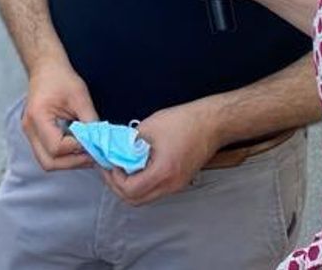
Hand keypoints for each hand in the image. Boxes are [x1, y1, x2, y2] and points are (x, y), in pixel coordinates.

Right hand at [22, 59, 97, 170]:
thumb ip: (90, 122)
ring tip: (87, 152)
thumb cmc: (61, 78)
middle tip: (92, 155)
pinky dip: (64, 155)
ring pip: (47, 161)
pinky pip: (48, 153)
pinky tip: (78, 147)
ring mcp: (30, 133)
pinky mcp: (35, 134)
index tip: (94, 143)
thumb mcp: (80, 97)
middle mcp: (29, 128)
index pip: (57, 147)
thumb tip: (100, 144)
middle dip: (73, 163)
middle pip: (48, 162)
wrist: (46, 67)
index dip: (77, 149)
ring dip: (69, 161)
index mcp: (37, 117)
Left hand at [100, 100, 221, 206]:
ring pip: (145, 197)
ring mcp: (176, 186)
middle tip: (110, 168)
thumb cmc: (185, 122)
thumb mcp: (148, 128)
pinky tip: (136, 166)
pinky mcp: (179, 182)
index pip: (130, 190)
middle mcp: (171, 184)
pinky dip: (141, 182)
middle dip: (118, 186)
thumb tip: (113, 150)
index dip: (114, 178)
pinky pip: (155, 190)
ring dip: (129, 186)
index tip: (109, 163)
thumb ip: (128, 143)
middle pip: (136, 200)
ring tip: (121, 167)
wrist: (212, 123)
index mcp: (163, 172)